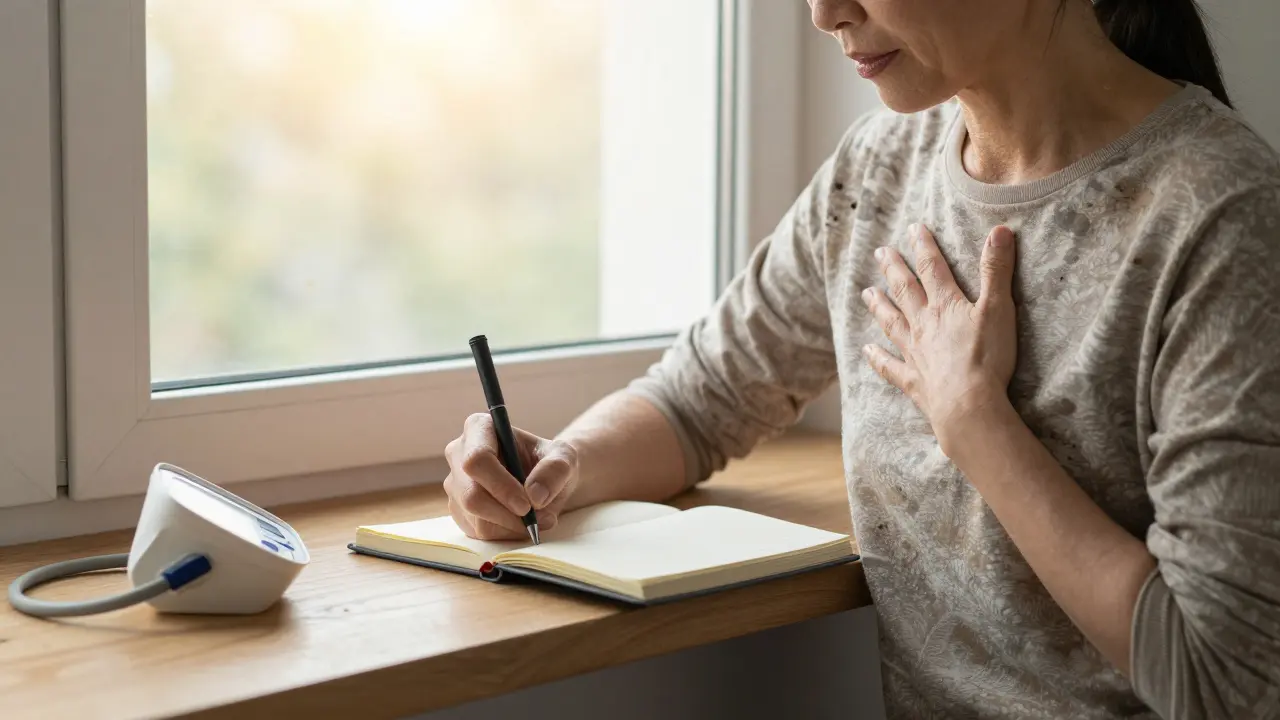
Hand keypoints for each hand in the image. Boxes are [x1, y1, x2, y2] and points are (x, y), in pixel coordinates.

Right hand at [443, 413, 578, 539]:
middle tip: (535, 519)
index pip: (477, 459)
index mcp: (479, 428)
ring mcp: (456, 483)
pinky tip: (523, 523)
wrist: (544, 479)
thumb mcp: (564, 458)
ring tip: (539, 519)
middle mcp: (459, 454)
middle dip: (506, 513)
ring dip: (511, 526)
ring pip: (475, 517)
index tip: (527, 504)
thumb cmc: (550, 462)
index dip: (501, 486)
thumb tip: (534, 496)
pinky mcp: (459, 510)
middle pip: (471, 494)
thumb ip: (554, 470)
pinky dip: (505, 533)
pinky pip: (477, 532)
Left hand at [860, 224, 1017, 452]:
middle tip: (879, 253)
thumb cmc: (986, 357)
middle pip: (905, 291)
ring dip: (879, 306)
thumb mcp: (998, 308)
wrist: (968, 404)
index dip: (924, 246)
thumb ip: (997, 270)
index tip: (914, 229)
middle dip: (893, 269)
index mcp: (945, 306)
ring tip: (866, 292)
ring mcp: (914, 353)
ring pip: (892, 323)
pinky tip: (867, 350)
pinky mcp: (912, 380)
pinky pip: (889, 366)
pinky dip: (877, 357)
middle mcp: (923, 325)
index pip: (932, 268)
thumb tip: (999, 230)